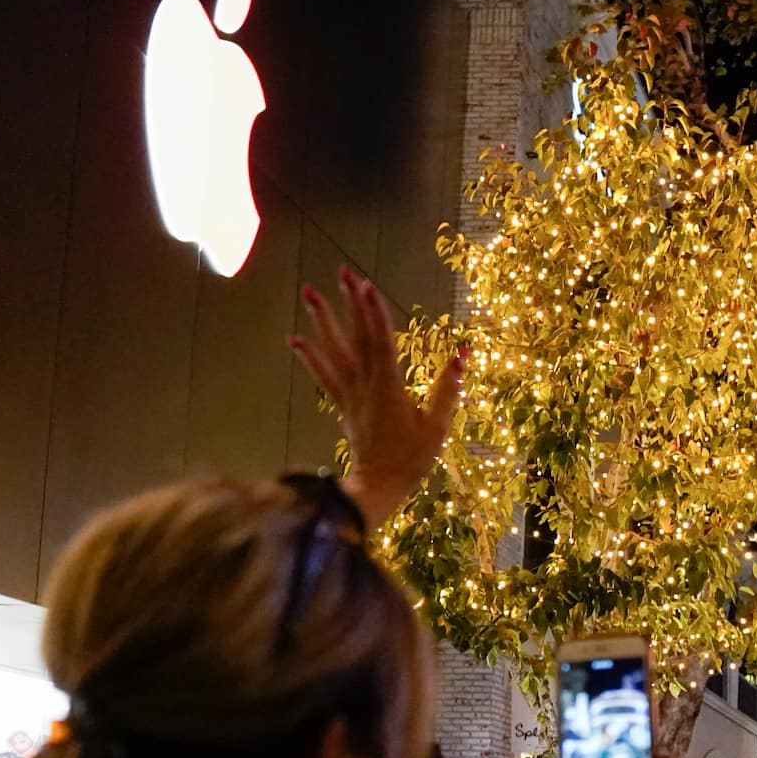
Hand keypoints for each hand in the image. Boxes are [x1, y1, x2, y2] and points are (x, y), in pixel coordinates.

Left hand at [289, 266, 462, 527]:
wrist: (380, 484)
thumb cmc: (413, 458)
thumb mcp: (438, 425)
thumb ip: (447, 389)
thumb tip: (461, 356)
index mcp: (389, 386)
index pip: (381, 341)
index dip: (374, 311)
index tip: (366, 284)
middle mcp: (365, 384)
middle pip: (356, 337)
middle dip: (349, 303)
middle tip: (342, 272)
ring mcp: (350, 393)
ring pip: (334, 350)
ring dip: (321, 320)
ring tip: (309, 292)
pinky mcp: (343, 404)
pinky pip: (323, 375)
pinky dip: (309, 356)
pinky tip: (295, 339)